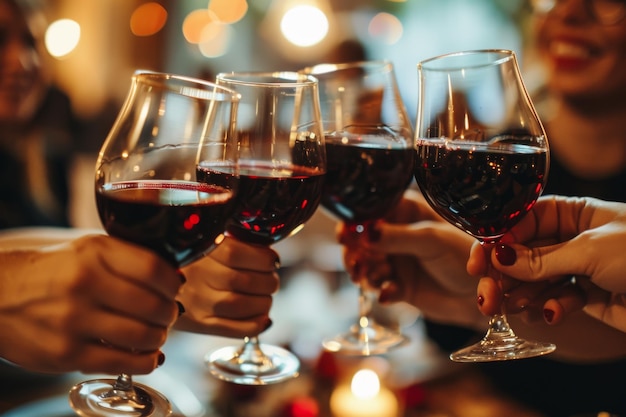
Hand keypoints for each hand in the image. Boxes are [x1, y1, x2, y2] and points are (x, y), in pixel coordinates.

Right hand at [0, 234, 181, 374]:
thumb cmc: (52, 271)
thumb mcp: (89, 249)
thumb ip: (129, 258)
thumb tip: (174, 277)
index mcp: (95, 253)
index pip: (154, 269)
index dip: (173, 283)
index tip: (175, 288)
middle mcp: (85, 284)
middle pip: (154, 305)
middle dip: (169, 313)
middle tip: (168, 313)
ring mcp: (74, 321)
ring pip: (143, 336)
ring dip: (159, 337)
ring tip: (155, 333)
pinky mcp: (66, 353)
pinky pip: (122, 363)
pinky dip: (145, 361)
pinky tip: (147, 355)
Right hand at [175, 236, 278, 337]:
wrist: (153, 285)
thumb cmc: (187, 260)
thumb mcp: (204, 241)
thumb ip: (232, 241)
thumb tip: (268, 255)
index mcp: (200, 251)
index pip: (240, 254)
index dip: (264, 258)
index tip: (271, 260)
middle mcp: (198, 277)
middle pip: (246, 281)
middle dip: (269, 280)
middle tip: (270, 278)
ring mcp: (199, 304)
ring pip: (244, 306)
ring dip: (265, 301)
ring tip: (265, 296)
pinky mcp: (200, 324)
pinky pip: (237, 329)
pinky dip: (257, 324)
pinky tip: (263, 317)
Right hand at [339, 189, 483, 329]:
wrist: (484, 292)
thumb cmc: (465, 254)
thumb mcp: (432, 240)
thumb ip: (398, 238)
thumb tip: (365, 232)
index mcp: (405, 211)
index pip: (371, 211)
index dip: (355, 222)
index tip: (346, 234)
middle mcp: (397, 234)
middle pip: (361, 240)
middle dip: (354, 252)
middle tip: (354, 263)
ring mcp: (397, 260)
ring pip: (366, 265)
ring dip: (364, 272)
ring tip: (367, 279)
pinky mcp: (400, 285)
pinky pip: (380, 288)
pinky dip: (382, 291)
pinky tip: (389, 294)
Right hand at [468, 195, 625, 332]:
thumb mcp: (589, 250)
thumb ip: (540, 258)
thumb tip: (498, 257)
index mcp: (573, 212)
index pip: (521, 220)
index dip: (497, 239)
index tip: (480, 261)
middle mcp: (571, 237)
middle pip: (522, 253)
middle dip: (503, 274)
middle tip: (488, 295)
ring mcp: (578, 267)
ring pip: (534, 280)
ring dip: (521, 295)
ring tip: (512, 308)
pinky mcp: (587, 296)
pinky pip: (556, 300)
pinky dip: (550, 308)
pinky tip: (551, 314)